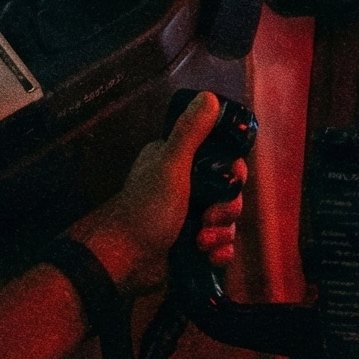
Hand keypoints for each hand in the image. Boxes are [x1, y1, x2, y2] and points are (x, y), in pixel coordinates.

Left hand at [77, 91, 246, 295]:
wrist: (125, 262)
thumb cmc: (146, 210)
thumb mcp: (170, 166)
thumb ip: (190, 133)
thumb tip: (209, 96)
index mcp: (178, 162)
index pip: (222, 160)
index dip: (233, 173)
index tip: (231, 183)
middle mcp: (185, 187)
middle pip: (230, 192)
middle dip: (227, 209)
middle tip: (210, 217)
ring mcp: (189, 217)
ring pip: (228, 221)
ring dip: (221, 233)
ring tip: (201, 241)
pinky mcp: (192, 245)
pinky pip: (222, 246)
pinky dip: (219, 252)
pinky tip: (208, 256)